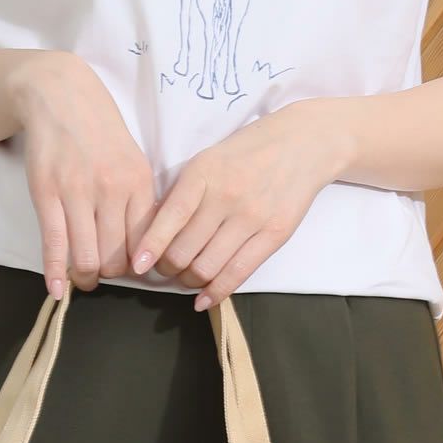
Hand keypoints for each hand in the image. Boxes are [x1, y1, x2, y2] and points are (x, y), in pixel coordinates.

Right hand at [8, 51, 157, 296]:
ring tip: (82, 278)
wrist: (61, 95)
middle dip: (110, 274)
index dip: (137, 266)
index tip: (129, 269)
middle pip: (116, 258)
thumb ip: (140, 204)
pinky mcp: (47, 194)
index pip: (145, 244)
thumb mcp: (134, 162)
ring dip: (86, 277)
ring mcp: (77, 192)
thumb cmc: (100, 133)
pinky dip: (55, 273)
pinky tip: (57, 290)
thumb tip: (144, 250)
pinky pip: (54, 244)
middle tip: (103, 273)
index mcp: (138, 184)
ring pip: (87, 257)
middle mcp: (111, 190)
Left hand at [128, 101, 354, 308]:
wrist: (304, 142)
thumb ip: (183, 195)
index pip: (169, 219)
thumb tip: (153, 234)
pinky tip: (203, 300)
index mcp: (203, 173)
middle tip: (165, 269)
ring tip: (186, 277)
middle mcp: (226, 195)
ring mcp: (252, 216)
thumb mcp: (208, 160)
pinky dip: (215, 292)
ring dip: (189, 281)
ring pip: (207, 268)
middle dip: (167, 269)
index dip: (150, 248)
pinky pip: (238, 274)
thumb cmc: (247, 153)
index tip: (138, 266)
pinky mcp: (274, 234)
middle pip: (184, 252)